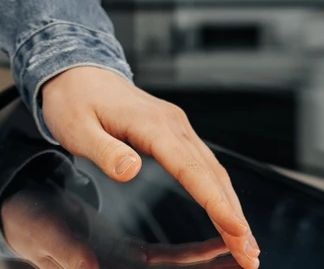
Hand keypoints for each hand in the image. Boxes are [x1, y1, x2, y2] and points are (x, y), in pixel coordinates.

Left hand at [39, 66, 259, 268]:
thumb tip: (131, 169)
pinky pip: (204, 164)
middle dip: (234, 216)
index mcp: (152, 126)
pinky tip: (226, 210)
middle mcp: (173, 124)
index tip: (236, 230)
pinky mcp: (175, 132)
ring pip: (214, 171)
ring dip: (232, 206)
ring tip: (245, 241)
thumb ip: (105, 152)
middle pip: (212, 175)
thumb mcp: (77, 129)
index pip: (191, 171)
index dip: (215, 203)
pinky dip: (220, 191)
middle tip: (249, 253)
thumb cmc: (74, 102)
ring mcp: (177, 127)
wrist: (77, 73)